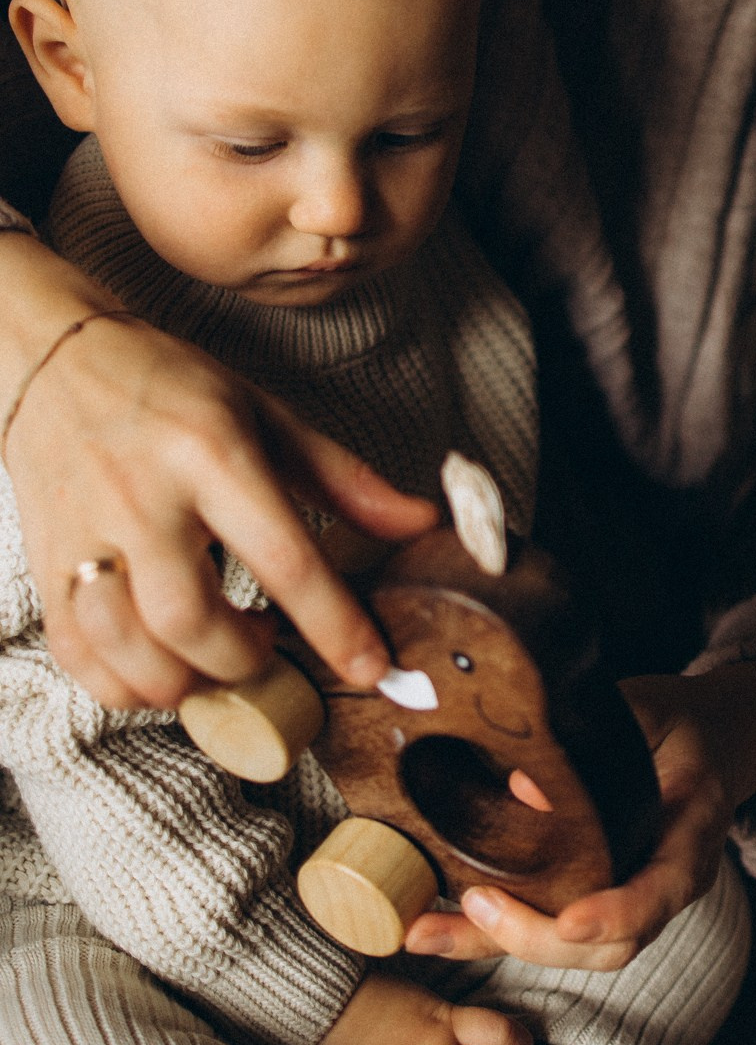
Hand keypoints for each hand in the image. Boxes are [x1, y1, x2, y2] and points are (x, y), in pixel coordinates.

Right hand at [0, 238, 433, 708]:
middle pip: (194, 622)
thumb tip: (421, 524)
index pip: (283, 557)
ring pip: (132, 651)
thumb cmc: (171, 389)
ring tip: (213, 657)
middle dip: (245, 661)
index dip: (334, 624)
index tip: (372, 665)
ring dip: (186, 681)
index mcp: (211, 453)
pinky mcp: (46, 564)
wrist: (56, 360)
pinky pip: (79, 656)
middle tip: (266, 646)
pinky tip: (157, 663)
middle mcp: (143, 497)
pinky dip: (123, 683)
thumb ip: (346, 480)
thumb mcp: (268, 415)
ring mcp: (85, 535)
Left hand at [403, 661, 755, 969]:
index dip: (617, 915)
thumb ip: (597, 744)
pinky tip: (436, 925)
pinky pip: (549, 927)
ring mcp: (630, 897)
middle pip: (610, 944)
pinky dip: (493, 935)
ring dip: (500, 946)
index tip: (572, 921)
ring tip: (430, 931)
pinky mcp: (593, 895)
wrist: (710, 739)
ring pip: (574, 951)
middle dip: (537, 938)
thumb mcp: (650, 710)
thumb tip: (520, 788)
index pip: (661, 893)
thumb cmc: (679, 721)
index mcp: (691, 836)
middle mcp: (662, 883)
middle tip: (476, 907)